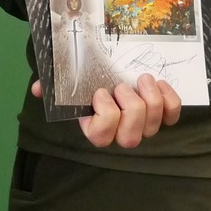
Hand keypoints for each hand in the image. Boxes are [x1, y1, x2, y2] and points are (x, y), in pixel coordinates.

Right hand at [30, 75, 180, 148]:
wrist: (112, 73)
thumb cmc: (89, 82)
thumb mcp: (69, 83)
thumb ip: (53, 86)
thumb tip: (38, 89)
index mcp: (96, 128)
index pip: (101, 136)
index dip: (105, 114)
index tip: (100, 92)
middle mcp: (120, 134)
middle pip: (130, 137)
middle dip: (130, 108)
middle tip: (122, 86)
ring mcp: (144, 127)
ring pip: (153, 125)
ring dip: (149, 98)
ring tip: (141, 79)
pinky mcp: (163, 116)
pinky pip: (172, 115)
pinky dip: (169, 99)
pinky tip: (159, 84)